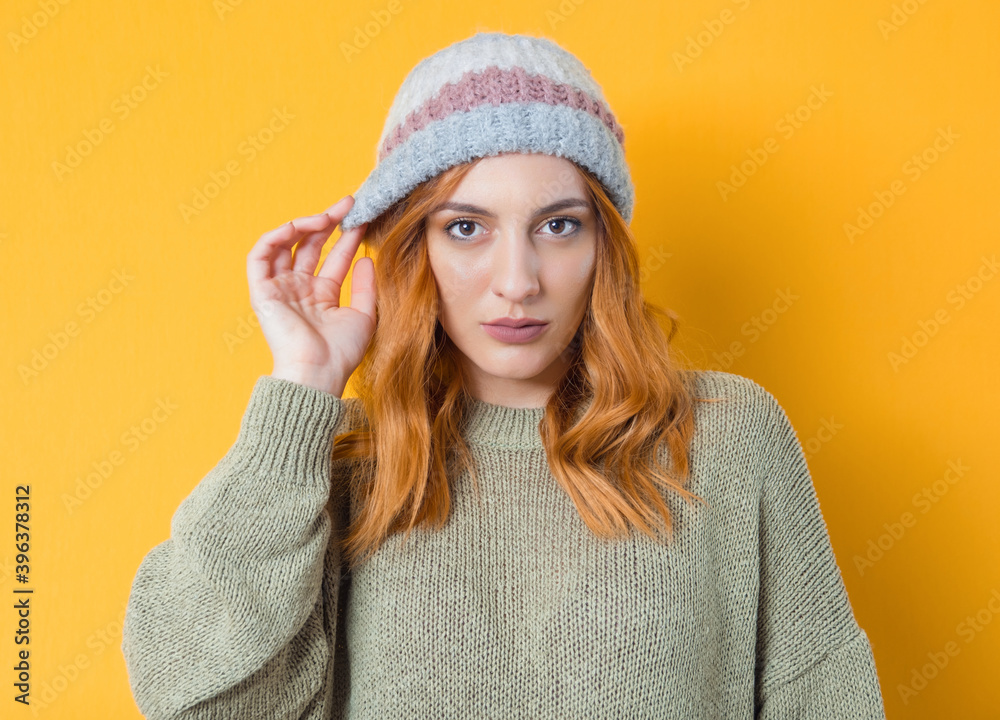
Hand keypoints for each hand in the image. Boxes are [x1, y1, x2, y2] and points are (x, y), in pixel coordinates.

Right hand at [246, 195, 373, 395]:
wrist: (318, 373)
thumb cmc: (340, 353)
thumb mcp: (363, 316)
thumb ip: (365, 286)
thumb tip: (366, 258)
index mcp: (322, 297)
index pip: (334, 258)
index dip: (348, 237)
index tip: (365, 217)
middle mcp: (299, 290)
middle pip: (310, 246)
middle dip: (328, 222)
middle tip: (349, 205)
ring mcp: (280, 289)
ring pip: (285, 246)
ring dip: (304, 225)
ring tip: (328, 215)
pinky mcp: (262, 292)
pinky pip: (260, 256)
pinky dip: (275, 237)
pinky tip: (298, 227)